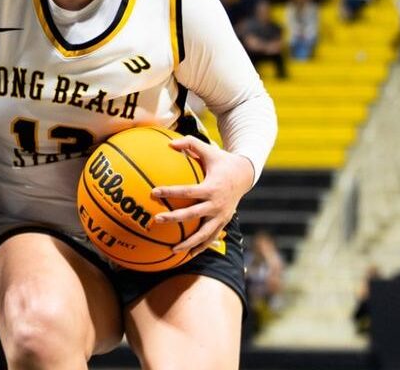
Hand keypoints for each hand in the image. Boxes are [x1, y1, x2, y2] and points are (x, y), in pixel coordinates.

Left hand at [149, 135, 254, 253]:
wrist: (245, 175)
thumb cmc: (222, 161)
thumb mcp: (209, 150)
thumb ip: (190, 144)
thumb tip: (169, 143)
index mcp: (211, 187)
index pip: (188, 191)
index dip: (171, 192)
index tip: (154, 192)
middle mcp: (216, 204)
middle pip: (192, 214)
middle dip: (174, 218)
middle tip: (156, 219)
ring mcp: (221, 216)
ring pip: (203, 233)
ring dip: (188, 243)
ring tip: (171, 250)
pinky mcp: (223, 223)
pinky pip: (211, 238)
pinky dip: (200, 247)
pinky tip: (187, 255)